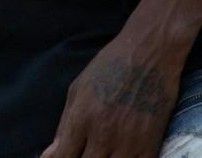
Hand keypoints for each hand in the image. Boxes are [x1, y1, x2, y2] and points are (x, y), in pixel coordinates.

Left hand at [40, 41, 178, 157]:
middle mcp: (103, 134)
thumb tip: (51, 154)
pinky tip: (119, 156)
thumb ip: (64, 126)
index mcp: (81, 118)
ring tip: (101, 153)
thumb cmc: (109, 66)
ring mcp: (128, 143)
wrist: (149, 54)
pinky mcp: (150, 145)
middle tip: (83, 151)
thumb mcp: (78, 89)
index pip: (62, 157)